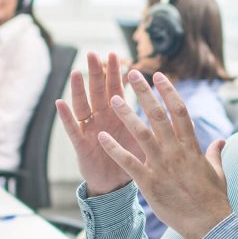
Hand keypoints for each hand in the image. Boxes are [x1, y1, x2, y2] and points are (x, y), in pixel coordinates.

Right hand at [56, 52, 145, 196]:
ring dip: (78, 90)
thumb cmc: (132, 159)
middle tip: (93, 54)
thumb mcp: (145, 138)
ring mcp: (90, 129)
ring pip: (83, 106)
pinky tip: (59, 103)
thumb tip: (178, 110)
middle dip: (96, 74)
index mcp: (119, 114)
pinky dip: (66, 117)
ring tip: (75, 73)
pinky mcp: (81, 145)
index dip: (115, 73)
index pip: (116, 89)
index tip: (116, 55)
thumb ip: (154, 123)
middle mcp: (102, 118)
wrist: (117, 184)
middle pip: (98, 92)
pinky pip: (73, 129)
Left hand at [96, 69, 231, 238]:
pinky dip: (114, 149)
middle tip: (131, 74)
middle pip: (158, 115)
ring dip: (126, 114)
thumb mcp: (217, 171)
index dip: (168, 91)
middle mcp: (176, 151)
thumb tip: (221, 140)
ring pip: (141, 133)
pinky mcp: (149, 183)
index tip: (158, 75)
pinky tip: (101, 137)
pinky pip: (128, 162)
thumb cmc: (214, 199)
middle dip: (144, 92)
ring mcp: (162, 166)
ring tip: (112, 98)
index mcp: (192, 147)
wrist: (208, 224)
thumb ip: (215, 153)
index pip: (179, 111)